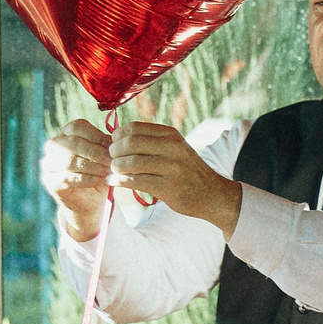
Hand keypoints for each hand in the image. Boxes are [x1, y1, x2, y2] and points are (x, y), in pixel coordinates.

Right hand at [39, 119, 113, 241]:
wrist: (89, 201)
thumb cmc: (97, 173)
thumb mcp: (103, 156)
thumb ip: (105, 146)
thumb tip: (113, 141)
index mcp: (65, 134)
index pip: (77, 127)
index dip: (96, 136)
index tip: (112, 146)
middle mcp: (53, 146)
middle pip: (73, 143)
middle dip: (95, 152)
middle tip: (111, 161)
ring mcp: (49, 164)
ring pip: (69, 161)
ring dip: (92, 166)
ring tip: (107, 171)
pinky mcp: (50, 182)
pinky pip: (67, 178)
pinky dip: (85, 179)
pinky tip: (98, 180)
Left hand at [109, 120, 243, 234]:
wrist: (211, 194)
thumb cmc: (186, 171)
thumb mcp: (175, 148)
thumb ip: (151, 142)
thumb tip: (116, 138)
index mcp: (171, 135)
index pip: (135, 128)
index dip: (118, 136)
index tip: (114, 145)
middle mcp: (172, 148)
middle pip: (130, 143)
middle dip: (114, 152)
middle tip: (111, 160)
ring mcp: (171, 168)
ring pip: (131, 163)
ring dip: (116, 168)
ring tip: (113, 171)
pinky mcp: (168, 187)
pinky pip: (136, 181)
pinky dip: (120, 181)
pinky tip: (115, 182)